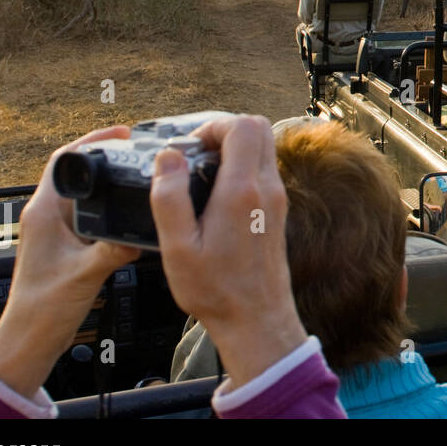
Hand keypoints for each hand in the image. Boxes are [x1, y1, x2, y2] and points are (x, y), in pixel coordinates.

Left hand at [0, 127, 141, 398]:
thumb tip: (144, 231)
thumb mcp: (85, 275)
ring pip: (83, 193)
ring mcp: (52, 230)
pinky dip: (106, 206)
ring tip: (136, 177)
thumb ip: (116, 249)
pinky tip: (126, 213)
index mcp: (43, 213)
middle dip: (106, 156)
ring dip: (107, 182)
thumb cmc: (42, 309)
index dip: (93, 139)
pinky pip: (87, 214)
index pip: (64, 160)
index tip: (122, 133)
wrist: (28, 340)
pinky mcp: (61, 244)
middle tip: (137, 150)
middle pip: (76, 172)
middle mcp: (44, 216)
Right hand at [150, 114, 306, 389]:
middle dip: (226, 130)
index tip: (191, 147)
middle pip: (260, 128)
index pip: (244, 127)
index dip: (215, 126)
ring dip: (235, 148)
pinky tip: (216, 194)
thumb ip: (170, 198)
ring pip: (264, 148)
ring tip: (202, 173)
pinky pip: (264, 170)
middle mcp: (267, 189)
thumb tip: (168, 158)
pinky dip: (242, 167)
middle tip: (197, 152)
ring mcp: (277, 199)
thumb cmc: (216, 290)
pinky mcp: (278, 211)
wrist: (257, 319)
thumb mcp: (178, 247)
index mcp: (243, 191)